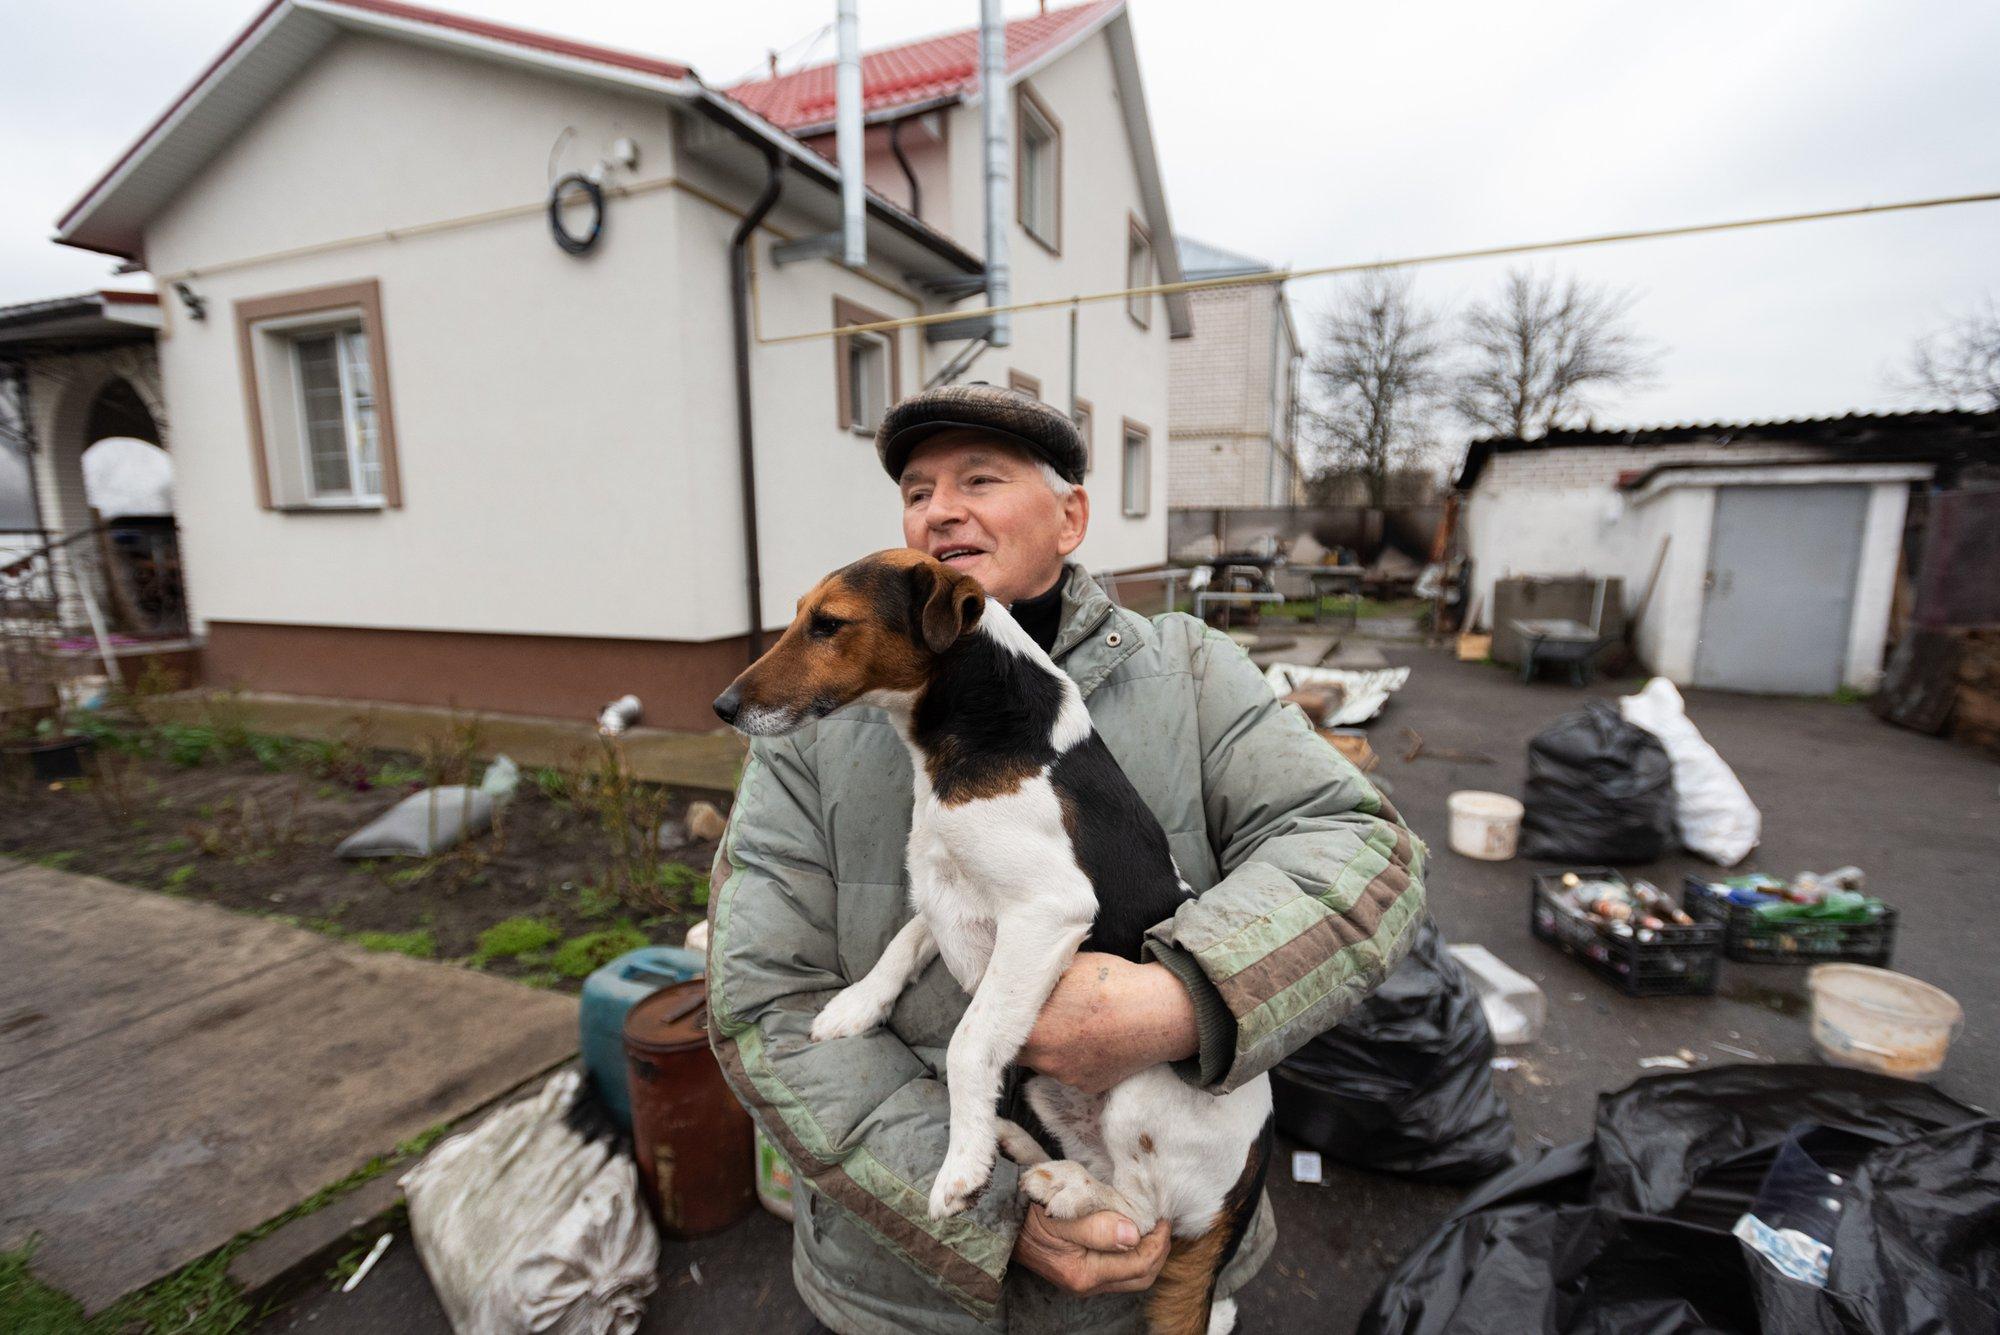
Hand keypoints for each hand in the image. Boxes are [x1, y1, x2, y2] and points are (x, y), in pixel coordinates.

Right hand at [1013, 1205, 1170, 1295]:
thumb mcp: (1062, 1216)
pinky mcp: (1081, 1272)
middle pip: (1141, 1276)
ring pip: (1132, 1276)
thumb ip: (1098, 1226)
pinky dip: (1132, 1253)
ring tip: (1151, 1226)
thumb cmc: (1029, 1213)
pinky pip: (1118, 1269)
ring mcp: (1084, 1280)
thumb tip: (1133, 1234)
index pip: (1138, 1264)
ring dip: (1147, 1252)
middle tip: (1162, 1223)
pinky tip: (1132, 1232)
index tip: (1162, 1217)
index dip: (1157, 1241)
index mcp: (1083, 1273)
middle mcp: (1086, 1284)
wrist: (1001, 1220)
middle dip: (1158, 1250)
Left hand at [1018, 953, 1197, 1093]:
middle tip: (1044, 1016)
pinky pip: (1070, 1072)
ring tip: (1075, 1025)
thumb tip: (1018, 977)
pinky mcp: (1087, 1087)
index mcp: (1031, 1027)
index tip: (1011, 1009)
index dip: (1005, 1017)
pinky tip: (1093, 1040)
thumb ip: (1036, 980)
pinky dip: (1076, 1059)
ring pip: (1045, 1062)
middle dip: (1027, 1034)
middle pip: (1020, 1048)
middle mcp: (1043, 1058)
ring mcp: (1066, 1076)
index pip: (1000, 1028)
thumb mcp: (1066, 966)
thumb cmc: (1112, 982)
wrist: (1158, 1012)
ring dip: (1051, 1048)